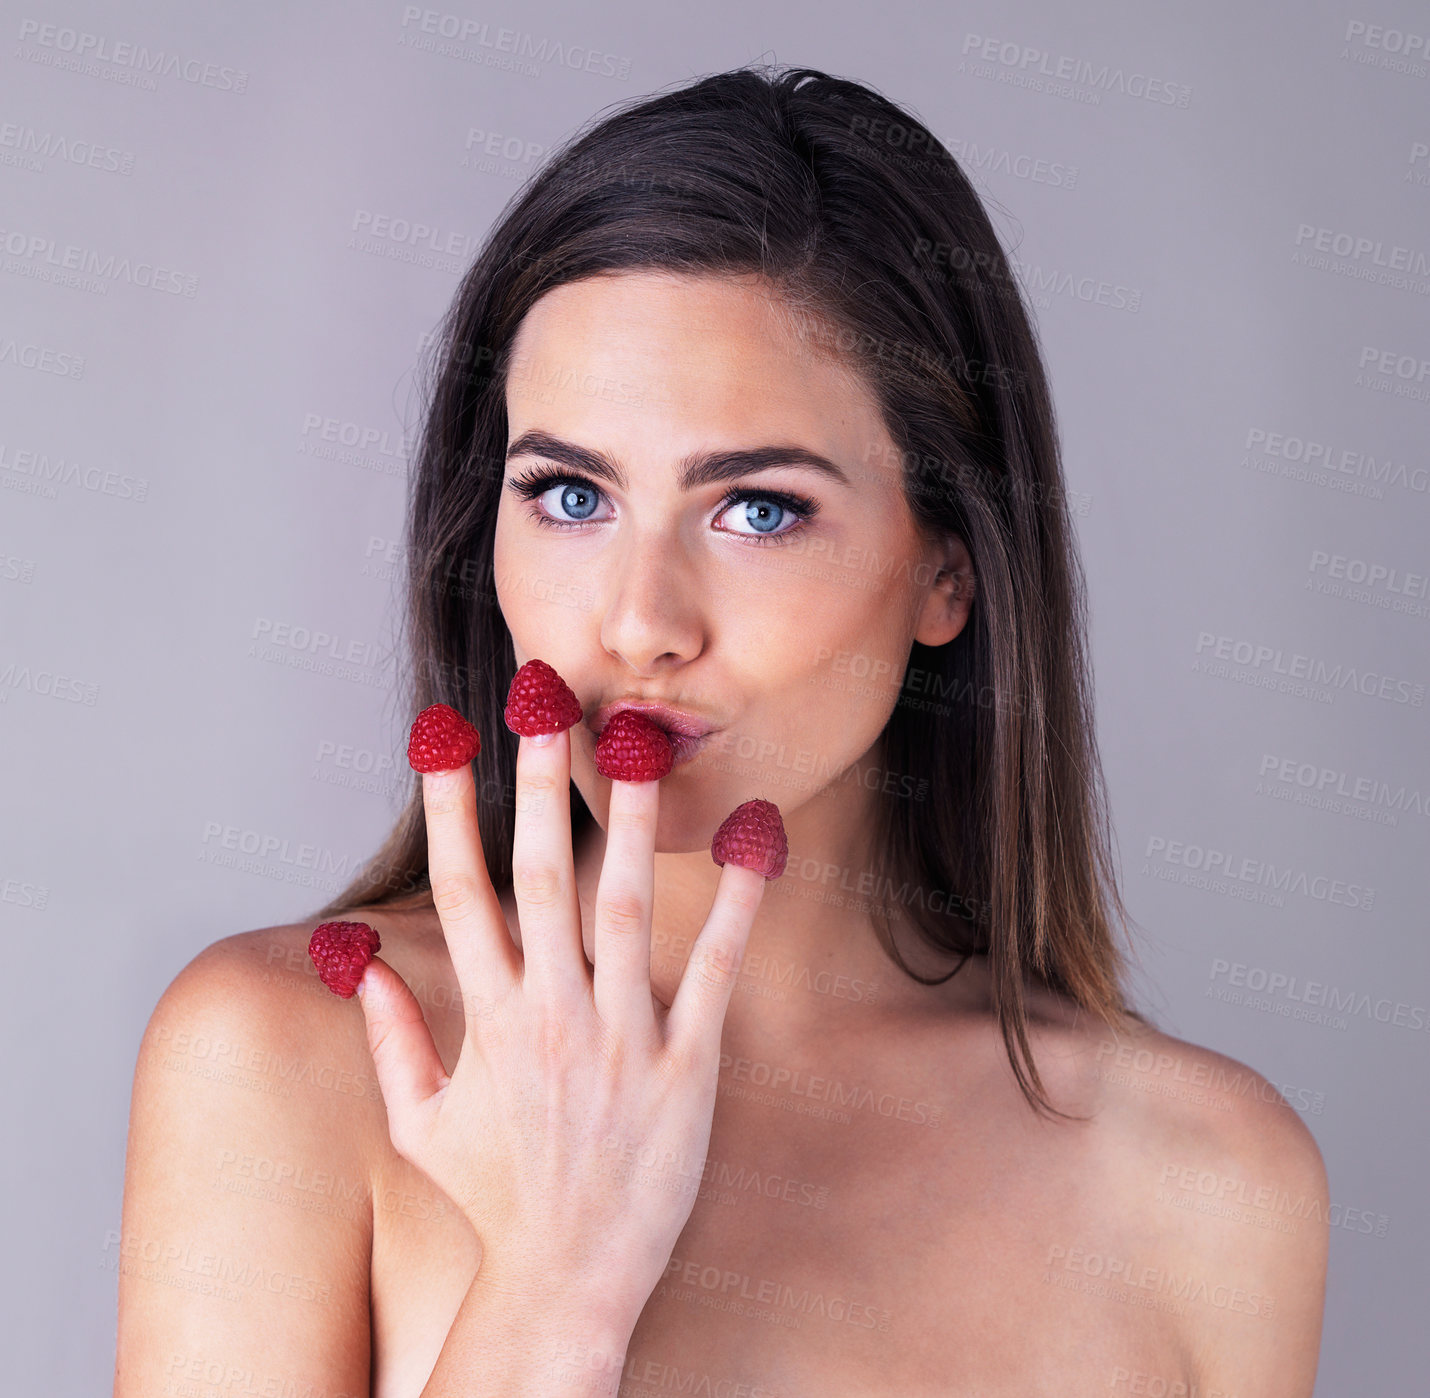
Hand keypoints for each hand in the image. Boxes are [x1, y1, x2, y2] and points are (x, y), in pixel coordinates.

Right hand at [354, 721, 770, 1317]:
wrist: (563, 1285)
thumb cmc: (493, 1201)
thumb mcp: (417, 1125)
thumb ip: (388, 1036)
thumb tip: (352, 962)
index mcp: (485, 1017)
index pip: (461, 888)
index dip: (450, 804)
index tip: (443, 733)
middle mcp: (549, 1013)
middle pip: (539, 875)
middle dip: (537, 781)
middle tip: (543, 698)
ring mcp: (620, 1037)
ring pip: (624, 904)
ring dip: (630, 818)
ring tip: (637, 741)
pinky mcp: (686, 1066)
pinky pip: (713, 968)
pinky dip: (737, 900)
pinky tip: (754, 835)